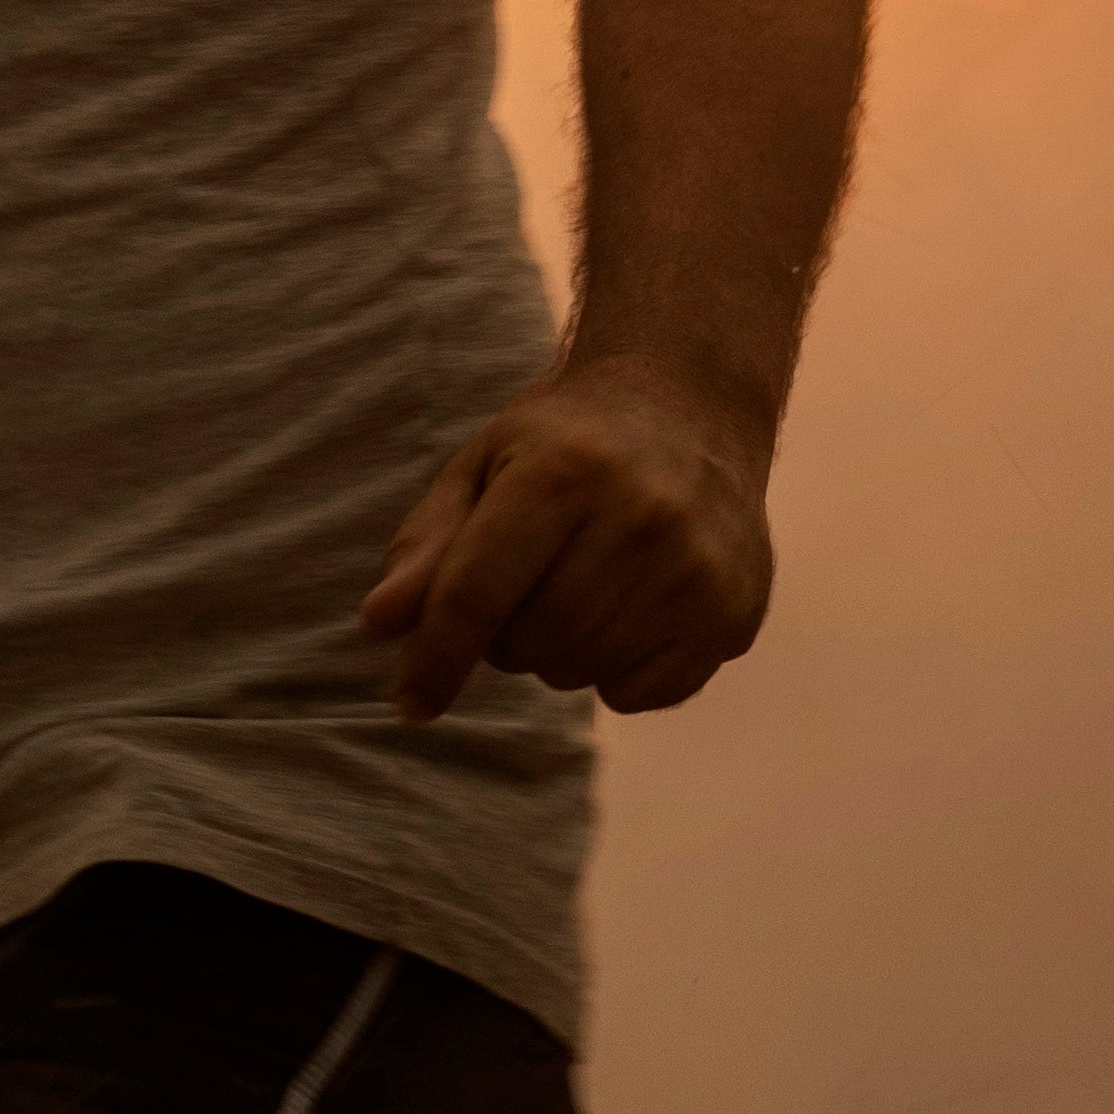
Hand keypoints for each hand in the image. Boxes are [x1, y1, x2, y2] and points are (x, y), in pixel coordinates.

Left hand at [362, 360, 777, 721]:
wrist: (693, 410)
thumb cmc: (567, 443)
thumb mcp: (484, 465)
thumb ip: (429, 544)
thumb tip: (381, 623)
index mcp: (566, 470)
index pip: (479, 593)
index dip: (435, 657)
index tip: (409, 702)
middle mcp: (641, 518)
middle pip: (529, 642)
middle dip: (506, 634)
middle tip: (529, 580)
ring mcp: (696, 571)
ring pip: (580, 672)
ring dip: (558, 651)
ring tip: (580, 584)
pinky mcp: (732, 614)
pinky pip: (639, 695)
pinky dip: (615, 672)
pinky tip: (630, 609)